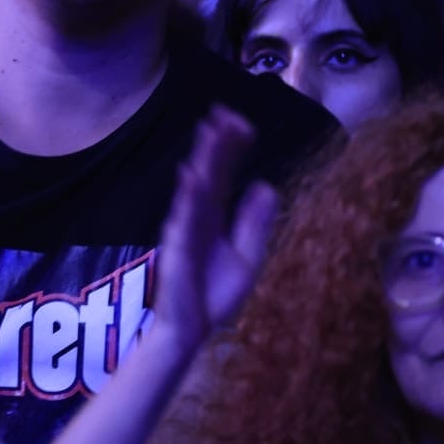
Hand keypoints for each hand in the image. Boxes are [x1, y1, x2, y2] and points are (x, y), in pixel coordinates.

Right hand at [154, 108, 278, 350]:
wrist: (193, 330)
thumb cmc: (214, 294)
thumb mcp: (246, 254)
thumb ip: (254, 221)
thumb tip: (266, 185)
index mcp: (215, 216)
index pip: (224, 174)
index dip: (231, 148)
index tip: (241, 122)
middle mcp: (198, 216)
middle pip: (208, 172)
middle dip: (215, 142)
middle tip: (223, 112)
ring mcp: (185, 229)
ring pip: (196, 188)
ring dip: (203, 159)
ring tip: (210, 132)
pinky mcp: (178, 248)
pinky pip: (184, 218)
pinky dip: (188, 196)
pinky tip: (193, 175)